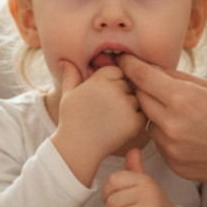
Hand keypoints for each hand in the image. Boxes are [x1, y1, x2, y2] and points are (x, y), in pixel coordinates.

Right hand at [51, 60, 144, 185]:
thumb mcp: (68, 94)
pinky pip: (141, 114)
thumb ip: (71, 75)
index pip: (117, 70)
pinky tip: (118, 126)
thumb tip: (65, 60)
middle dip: (121, 93)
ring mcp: (125, 106)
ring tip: (112, 118)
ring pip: (136, 99)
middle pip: (127, 84)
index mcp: (99, 80)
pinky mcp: (134, 122)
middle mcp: (114, 90)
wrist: (78, 146)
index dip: (111, 81)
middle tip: (106, 108)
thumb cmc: (72, 119)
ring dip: (128, 106)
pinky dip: (133, 120)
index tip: (104, 93)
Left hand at [120, 53, 206, 198]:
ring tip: (181, 113)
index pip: (142, 77)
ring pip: (148, 122)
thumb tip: (153, 69)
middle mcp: (173, 125)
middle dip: (143, 89)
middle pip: (140, 99)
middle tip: (152, 84)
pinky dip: (165, 134)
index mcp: (185, 100)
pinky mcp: (175, 165)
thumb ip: (180, 79)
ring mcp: (172, 148)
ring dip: (155, 114)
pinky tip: (186, 133)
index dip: (129, 65)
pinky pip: (158, 142)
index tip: (123, 59)